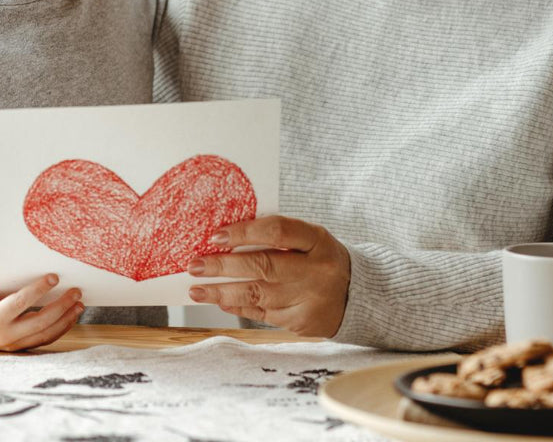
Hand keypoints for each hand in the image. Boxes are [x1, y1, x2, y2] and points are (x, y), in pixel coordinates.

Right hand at [0, 274, 83, 350]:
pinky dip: (60, 329)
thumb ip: (2, 282)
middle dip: (61, 306)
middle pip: (40, 322)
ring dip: (65, 319)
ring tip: (79, 304)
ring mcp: (14, 345)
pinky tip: (70, 316)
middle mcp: (6, 335)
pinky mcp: (20, 347)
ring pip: (46, 334)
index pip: (21, 302)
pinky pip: (43, 340)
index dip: (39, 290)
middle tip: (76, 291)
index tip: (54, 277)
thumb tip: (30, 275)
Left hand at [185, 215, 350, 337]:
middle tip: (195, 265)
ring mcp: (310, 299)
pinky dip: (239, 306)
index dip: (245, 232)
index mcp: (318, 240)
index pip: (278, 231)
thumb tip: (225, 238)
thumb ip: (275, 235)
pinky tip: (221, 301)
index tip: (215, 236)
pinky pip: (263, 313)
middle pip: (264, 266)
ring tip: (197, 289)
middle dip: (223, 266)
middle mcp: (316, 270)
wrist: (357, 295)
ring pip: (258, 295)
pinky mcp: (302, 322)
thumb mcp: (308, 239)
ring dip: (222, 292)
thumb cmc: (320, 258)